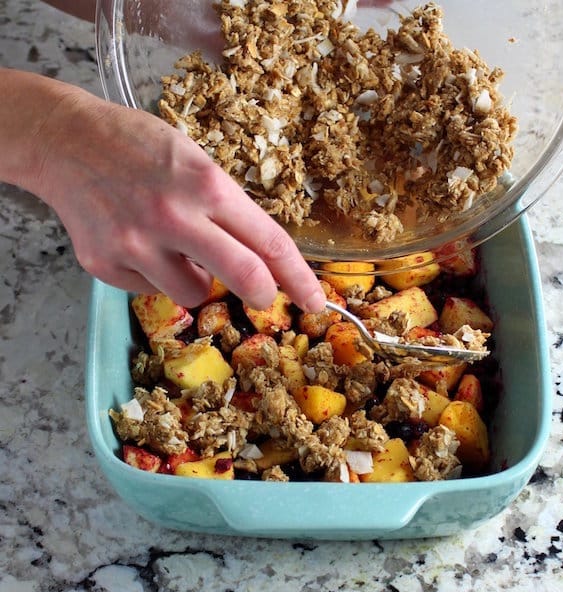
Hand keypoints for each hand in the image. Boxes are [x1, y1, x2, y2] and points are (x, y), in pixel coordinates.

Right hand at [33, 86, 325, 312]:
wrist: (65, 142)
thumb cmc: (139, 146)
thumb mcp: (196, 161)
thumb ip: (227, 210)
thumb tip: (255, 260)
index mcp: (208, 186)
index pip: (269, 242)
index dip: (299, 277)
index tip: (316, 299)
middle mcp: (175, 218)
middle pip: (244, 278)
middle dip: (263, 295)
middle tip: (263, 297)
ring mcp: (137, 245)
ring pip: (194, 295)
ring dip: (197, 280)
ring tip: (174, 248)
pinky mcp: (106, 265)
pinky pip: (152, 291)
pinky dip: (156, 276)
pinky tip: (140, 245)